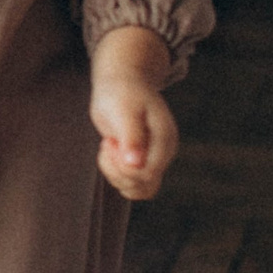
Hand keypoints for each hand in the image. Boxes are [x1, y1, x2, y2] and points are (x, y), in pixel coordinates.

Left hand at [89, 27, 178, 200]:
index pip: (148, 174)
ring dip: (114, 174)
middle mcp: (164, 152)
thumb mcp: (123, 110)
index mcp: (165, 138)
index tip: (110, 143)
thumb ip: (131, 137)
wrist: (121, 83)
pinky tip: (111, 154)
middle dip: (116, 169)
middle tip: (107, 143)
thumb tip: (136, 165)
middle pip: (141, 184)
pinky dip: (116, 175)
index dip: (122, 167)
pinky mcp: (144, 162)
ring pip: (137, 189)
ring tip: (109, 148)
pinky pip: (133, 184)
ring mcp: (155, 158)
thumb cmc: (121, 93)